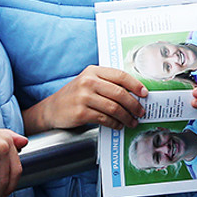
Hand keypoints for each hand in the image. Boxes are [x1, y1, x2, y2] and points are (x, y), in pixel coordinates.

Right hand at [24, 66, 145, 131]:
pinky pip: (104, 119)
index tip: (145, 93)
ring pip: (114, 107)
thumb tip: (134, 93)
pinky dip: (115, 123)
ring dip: (126, 117)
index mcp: (93, 71)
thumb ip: (107, 83)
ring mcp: (83, 97)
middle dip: (134, 104)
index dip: (135, 85)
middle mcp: (88, 82)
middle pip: (119, 93)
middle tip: (141, 111)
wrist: (51, 109)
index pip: (120, 75)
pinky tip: (118, 125)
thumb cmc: (74, 96)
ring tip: (132, 121)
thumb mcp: (88, 82)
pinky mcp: (81, 113)